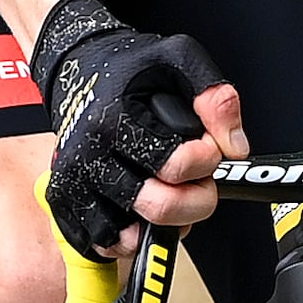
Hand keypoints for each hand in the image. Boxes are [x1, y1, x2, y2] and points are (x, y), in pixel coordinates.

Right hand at [31, 0, 242, 259]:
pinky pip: (102, 244)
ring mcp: (74, 184)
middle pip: (159, 207)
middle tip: (202, 182)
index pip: (177, 166)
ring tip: (176, 196)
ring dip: (167, 223)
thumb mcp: (178, 58)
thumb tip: (235, 146)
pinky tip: (146, 215)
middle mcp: (89, 156)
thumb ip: (215, 95)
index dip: (207, 160)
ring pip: (131, 235)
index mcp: (114, 120)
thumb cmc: (127, 67)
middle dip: (197, 200)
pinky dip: (131, 238)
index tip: (209, 147)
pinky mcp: (67, 203)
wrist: (77, 69)